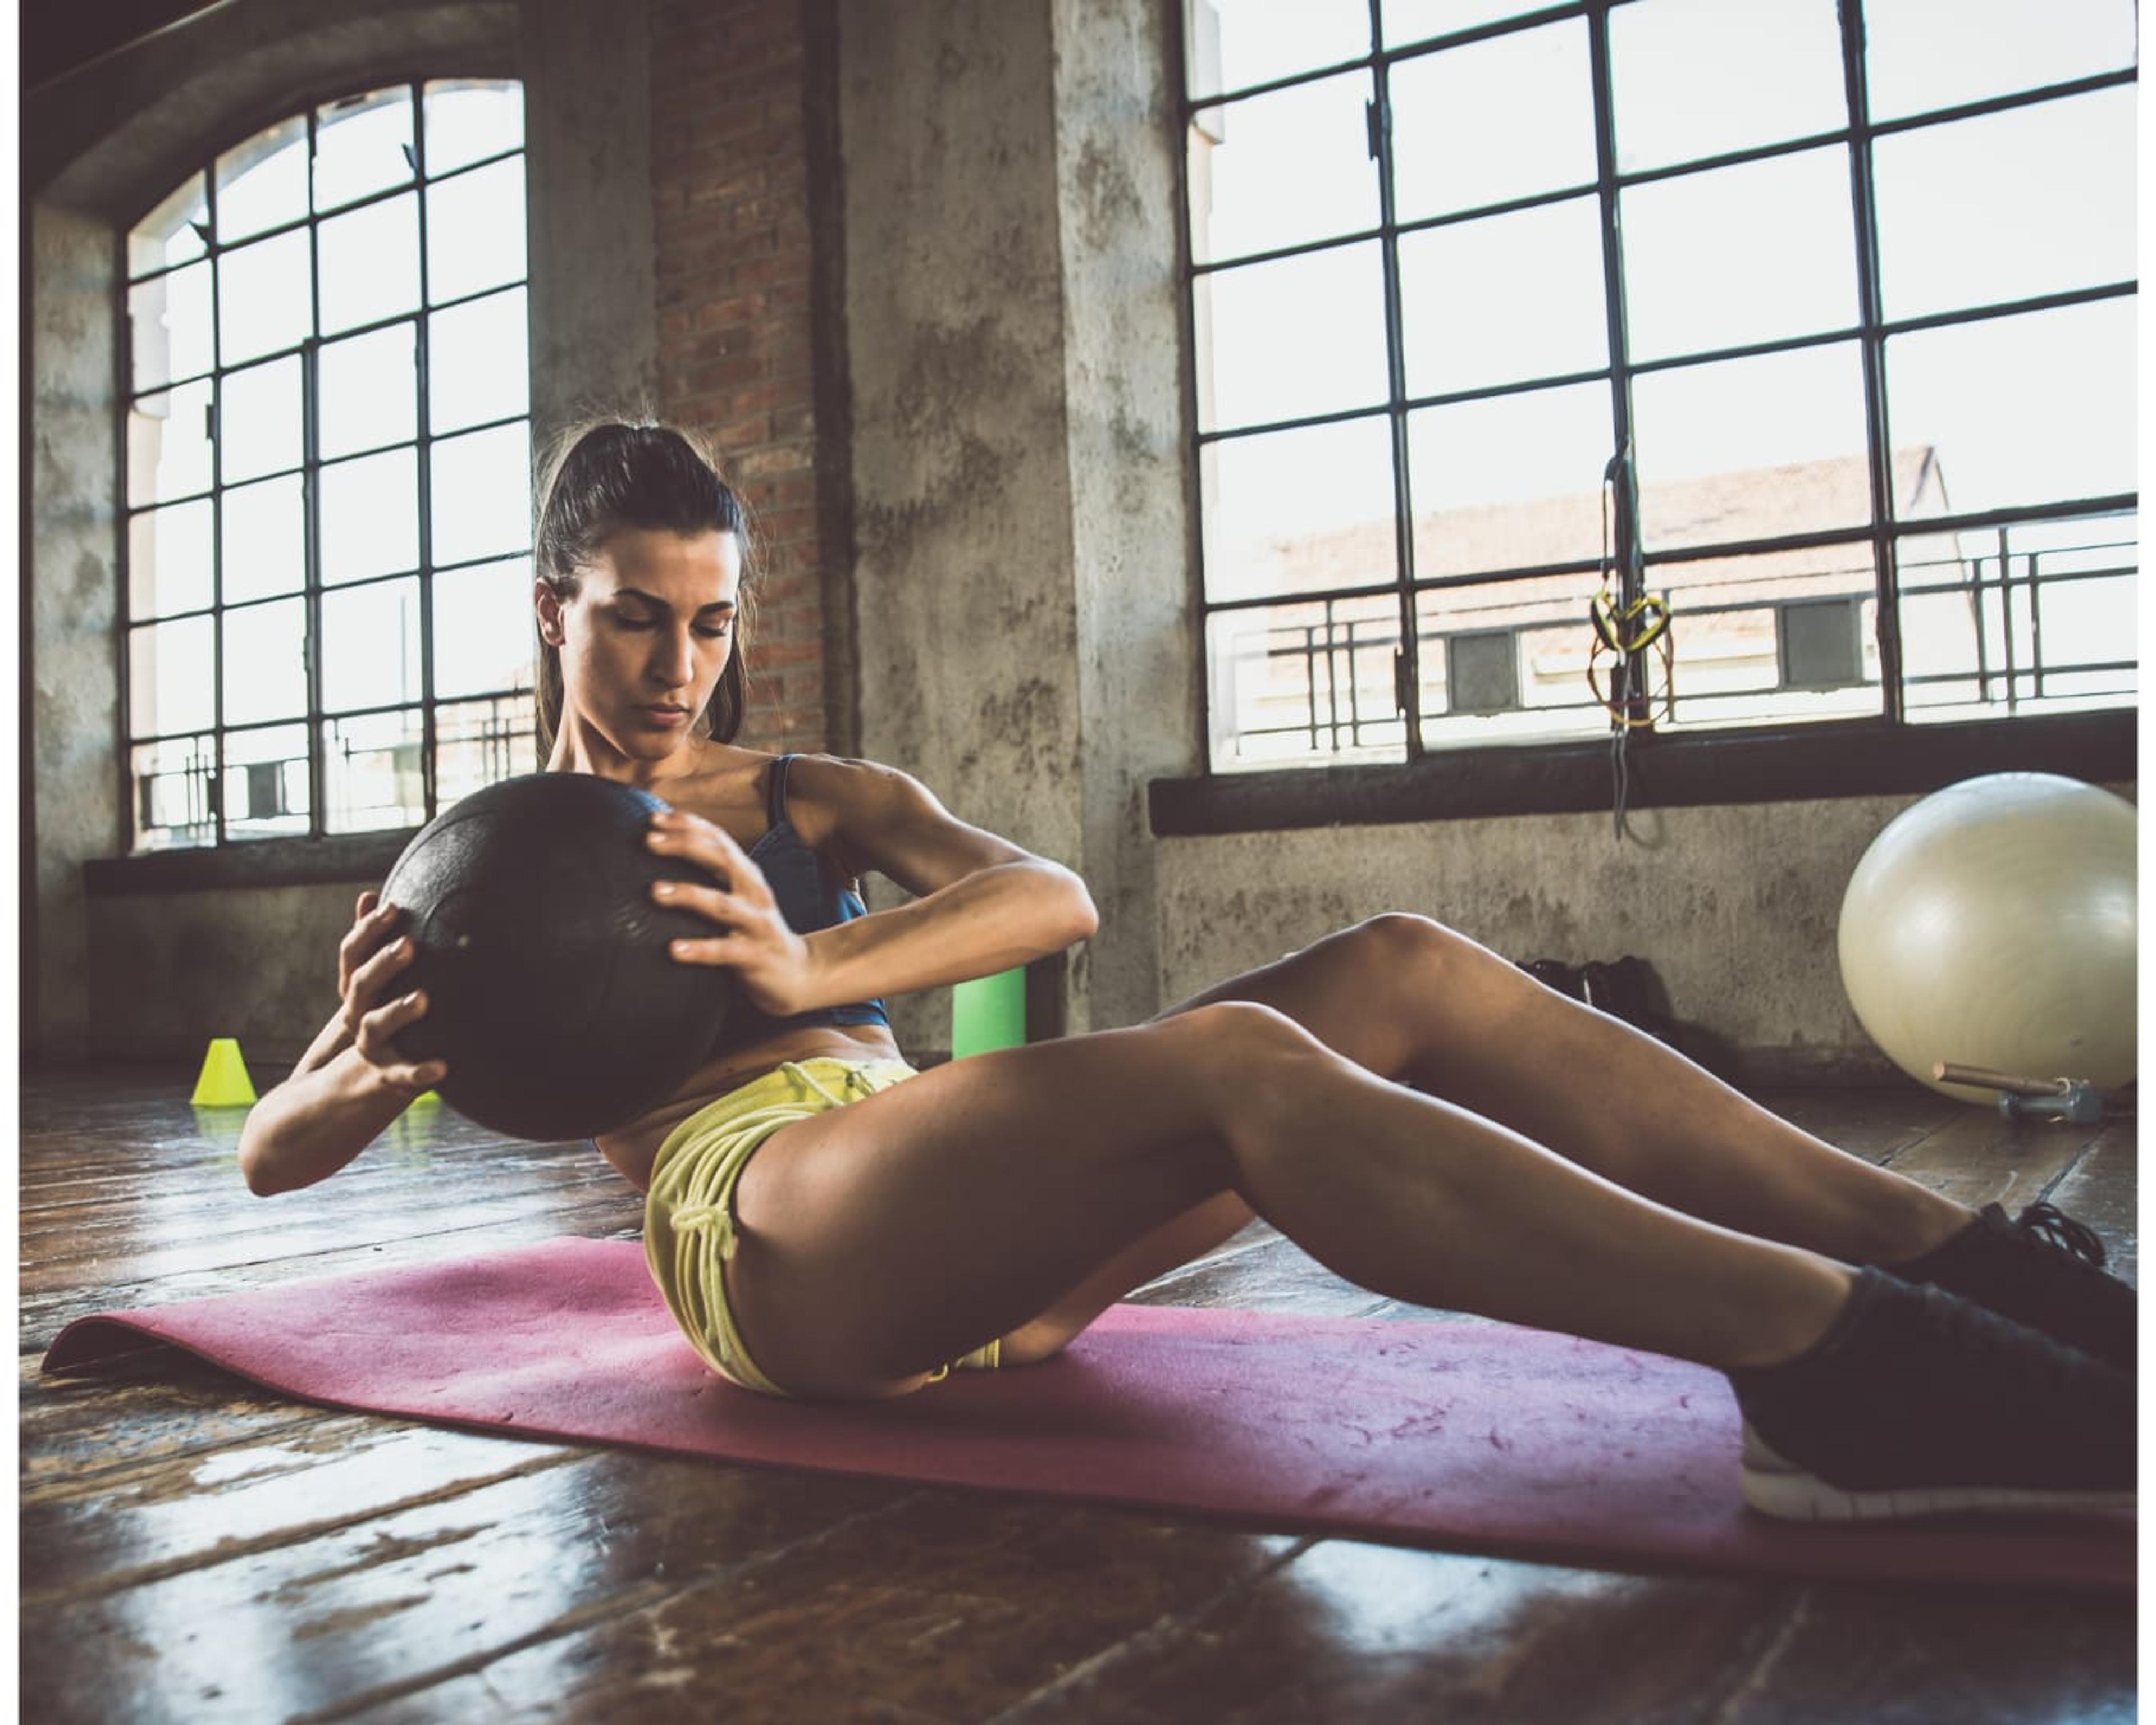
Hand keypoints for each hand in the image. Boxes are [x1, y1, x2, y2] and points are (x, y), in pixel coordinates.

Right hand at [337, 891, 448, 1094]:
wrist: (358, 1080)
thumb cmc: (378, 1013)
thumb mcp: (372, 980)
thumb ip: (372, 941)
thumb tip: (369, 895)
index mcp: (356, 988)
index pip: (352, 953)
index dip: (368, 930)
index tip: (393, 907)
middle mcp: (358, 1013)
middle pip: (361, 983)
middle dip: (384, 963)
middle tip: (408, 944)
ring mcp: (370, 1045)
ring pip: (376, 1025)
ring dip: (397, 1011)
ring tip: (423, 998)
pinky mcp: (388, 1074)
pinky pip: (404, 1074)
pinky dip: (420, 1071)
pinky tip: (443, 1068)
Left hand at [645, 809, 817, 1016]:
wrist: (799, 973)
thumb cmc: (755, 933)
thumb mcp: (739, 899)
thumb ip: (712, 879)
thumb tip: (662, 863)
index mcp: (748, 876)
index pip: (720, 840)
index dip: (689, 825)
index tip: (654, 818)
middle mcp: (754, 893)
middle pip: (723, 860)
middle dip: (686, 846)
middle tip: (649, 840)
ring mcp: (757, 924)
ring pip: (721, 904)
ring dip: (688, 894)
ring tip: (656, 890)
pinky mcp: (756, 956)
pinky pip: (725, 951)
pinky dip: (700, 949)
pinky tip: (674, 949)